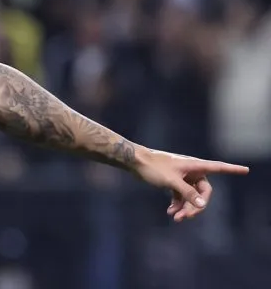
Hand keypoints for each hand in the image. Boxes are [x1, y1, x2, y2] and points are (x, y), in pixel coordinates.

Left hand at [133, 148, 248, 221]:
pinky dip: (177, 205)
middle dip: (196, 206)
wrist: (134, 162)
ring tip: (176, 218)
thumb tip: (202, 205)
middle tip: (187, 217)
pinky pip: (181, 196)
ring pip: (191, 196)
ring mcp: (183, 177)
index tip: (246, 170)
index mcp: (195, 165)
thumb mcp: (172, 182)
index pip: (218, 168)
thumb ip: (188, 193)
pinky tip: (171, 212)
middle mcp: (192, 171)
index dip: (233, 170)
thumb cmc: (153, 167)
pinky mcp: (174, 182)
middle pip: (203, 192)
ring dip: (186, 208)